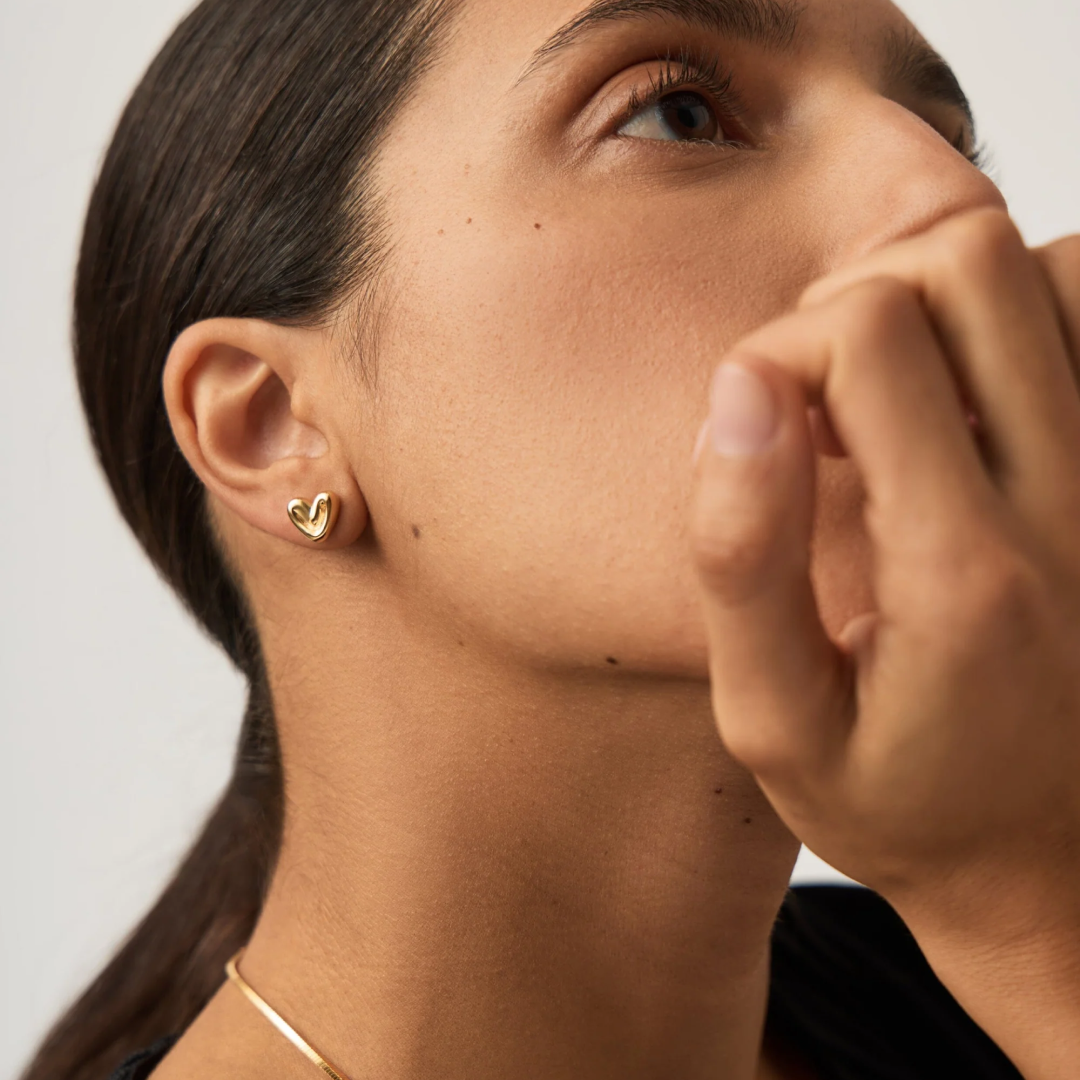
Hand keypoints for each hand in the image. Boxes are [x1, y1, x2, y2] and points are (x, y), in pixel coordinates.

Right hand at [689, 208, 1079, 1076]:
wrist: (1049, 860)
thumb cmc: (899, 800)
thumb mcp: (773, 719)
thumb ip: (743, 558)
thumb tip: (740, 394)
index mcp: (959, 568)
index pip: (866, 335)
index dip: (774, 351)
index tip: (750, 429)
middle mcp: (1071, 503)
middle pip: (965, 264)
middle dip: (852, 302)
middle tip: (813, 399)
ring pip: (1045, 266)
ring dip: (938, 301)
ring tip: (887, 393)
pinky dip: (1018, 315)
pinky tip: (963, 395)